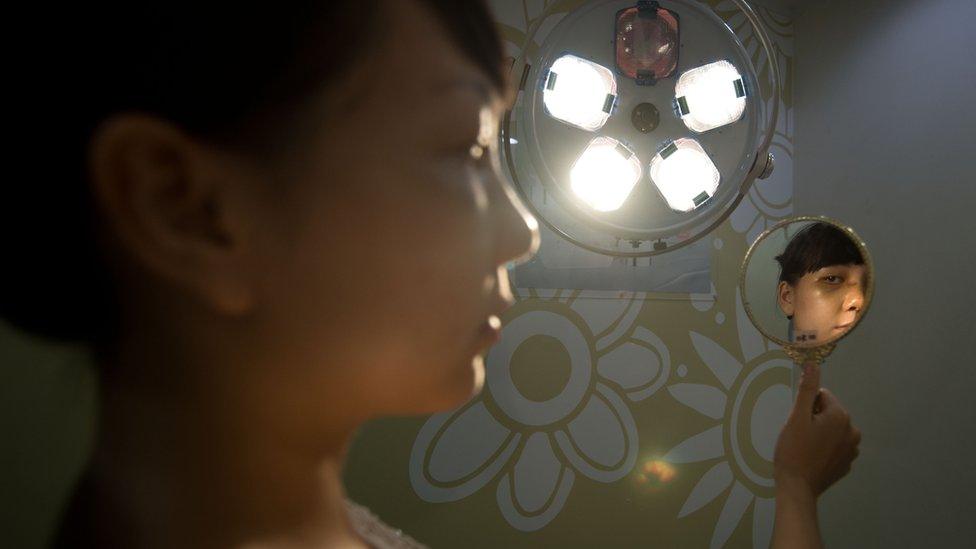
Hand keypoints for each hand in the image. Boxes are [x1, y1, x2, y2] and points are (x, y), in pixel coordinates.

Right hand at [773, 362, 860, 497]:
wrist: (797, 487)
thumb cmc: (794, 450)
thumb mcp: (796, 417)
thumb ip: (806, 389)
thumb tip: (813, 364)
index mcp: (841, 416)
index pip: (821, 396)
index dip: (806, 406)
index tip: (798, 422)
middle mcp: (853, 431)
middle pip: (829, 412)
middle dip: (814, 419)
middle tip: (799, 435)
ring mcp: (852, 450)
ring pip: (832, 429)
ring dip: (820, 433)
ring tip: (805, 447)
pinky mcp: (847, 464)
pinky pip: (835, 446)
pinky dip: (824, 448)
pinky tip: (812, 458)